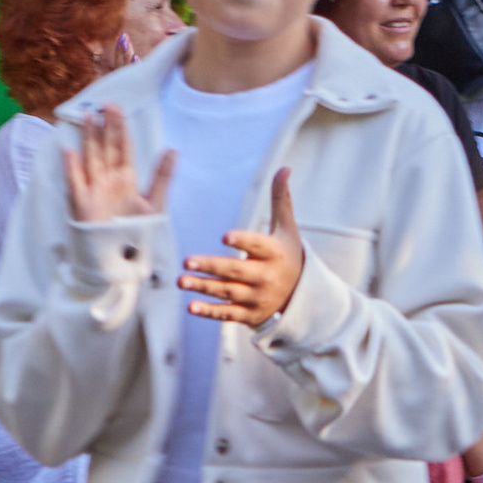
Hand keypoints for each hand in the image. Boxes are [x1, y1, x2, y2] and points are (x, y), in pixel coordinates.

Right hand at [63, 102, 172, 227]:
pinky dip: (71, 168)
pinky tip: (69, 152)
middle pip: (106, 148)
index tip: (118, 108)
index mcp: (125, 178)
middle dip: (106, 127)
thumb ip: (162, 177)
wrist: (120, 259)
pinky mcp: (82, 204)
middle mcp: (108, 180)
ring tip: (89, 118)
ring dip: (89, 139)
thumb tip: (173, 149)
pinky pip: (75, 183)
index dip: (120, 128)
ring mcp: (94, 190)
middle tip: (106, 105)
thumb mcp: (155, 204)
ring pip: (91, 159)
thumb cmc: (136, 232)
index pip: (122, 147)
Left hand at [182, 164, 306, 328]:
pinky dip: (210, 312)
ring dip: (203, 287)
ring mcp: (257, 298)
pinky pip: (227, 313)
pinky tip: (191, 306)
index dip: (242, 241)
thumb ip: (280, 199)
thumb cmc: (287, 253)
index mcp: (275, 253)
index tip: (224, 236)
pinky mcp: (249, 314)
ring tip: (181, 281)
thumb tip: (284, 167)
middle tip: (186, 260)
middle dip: (211, 266)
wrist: (301, 295)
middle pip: (236, 270)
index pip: (257, 245)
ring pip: (228, 292)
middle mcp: (266, 276)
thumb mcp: (286, 228)